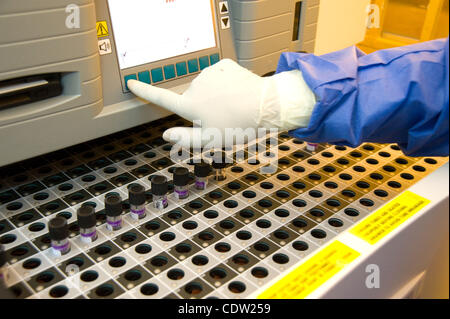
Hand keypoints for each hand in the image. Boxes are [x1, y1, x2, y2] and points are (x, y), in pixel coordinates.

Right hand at [127, 59, 315, 147]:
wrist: (267, 104)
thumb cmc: (239, 126)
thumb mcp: (211, 140)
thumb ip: (185, 138)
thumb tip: (165, 134)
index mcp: (191, 104)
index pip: (161, 98)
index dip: (145, 91)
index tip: (130, 82)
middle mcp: (196, 85)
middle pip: (192, 98)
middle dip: (202, 107)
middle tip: (223, 119)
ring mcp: (210, 73)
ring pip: (205, 87)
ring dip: (214, 95)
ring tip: (233, 107)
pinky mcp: (224, 65)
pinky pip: (218, 76)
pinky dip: (224, 83)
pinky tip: (237, 92)